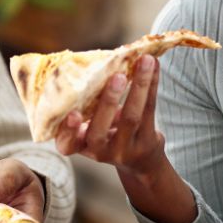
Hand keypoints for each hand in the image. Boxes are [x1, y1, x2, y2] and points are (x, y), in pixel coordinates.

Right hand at [53, 55, 164, 176]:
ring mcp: (125, 150)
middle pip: (101, 130)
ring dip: (139, 86)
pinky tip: (154, 66)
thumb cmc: (107, 132)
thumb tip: (94, 61)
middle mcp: (100, 151)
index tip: (73, 114)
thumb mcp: (91, 126)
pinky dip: (152, 84)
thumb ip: (87, 104)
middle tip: (117, 76)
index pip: (67, 144)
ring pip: (132, 117)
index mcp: (80, 145)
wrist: (139, 160)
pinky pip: (149, 110)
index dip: (68, 131)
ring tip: (145, 61)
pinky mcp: (147, 142)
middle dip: (109, 102)